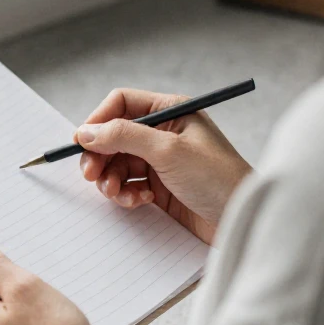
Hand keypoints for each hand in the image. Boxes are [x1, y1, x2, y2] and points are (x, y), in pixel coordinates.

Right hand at [75, 88, 251, 244]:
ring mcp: (161, 160)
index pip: (122, 103)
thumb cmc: (218, 179)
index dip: (99, 120)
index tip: (82, 142)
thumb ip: (125, 136)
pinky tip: (140, 201)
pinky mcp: (160, 186)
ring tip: (117, 193)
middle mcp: (164, 132)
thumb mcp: (168, 150)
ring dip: (111, 179)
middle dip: (100, 155)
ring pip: (117, 162)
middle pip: (114, 135)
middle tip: (91, 175)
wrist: (241, 221)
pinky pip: (128, 184)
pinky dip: (126, 193)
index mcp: (171, 111)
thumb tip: (87, 132)